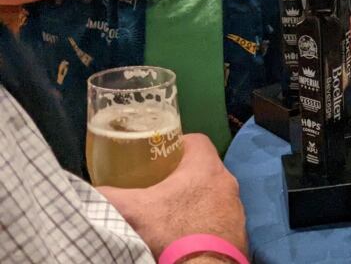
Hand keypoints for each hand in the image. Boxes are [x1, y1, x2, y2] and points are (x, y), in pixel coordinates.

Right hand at [98, 134, 247, 258]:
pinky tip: (187, 233)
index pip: (196, 141)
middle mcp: (227, 183)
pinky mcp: (238, 231)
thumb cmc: (172, 233)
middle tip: (159, 186)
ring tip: (171, 212)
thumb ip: (109, 195)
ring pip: (213, 194)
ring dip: (195, 199)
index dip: (177, 144)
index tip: (159, 156)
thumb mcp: (132, 211)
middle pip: (204, 168)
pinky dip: (205, 221)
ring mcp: (236, 208)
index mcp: (206, 168)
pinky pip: (220, 218)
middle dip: (183, 175)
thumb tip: (88, 190)